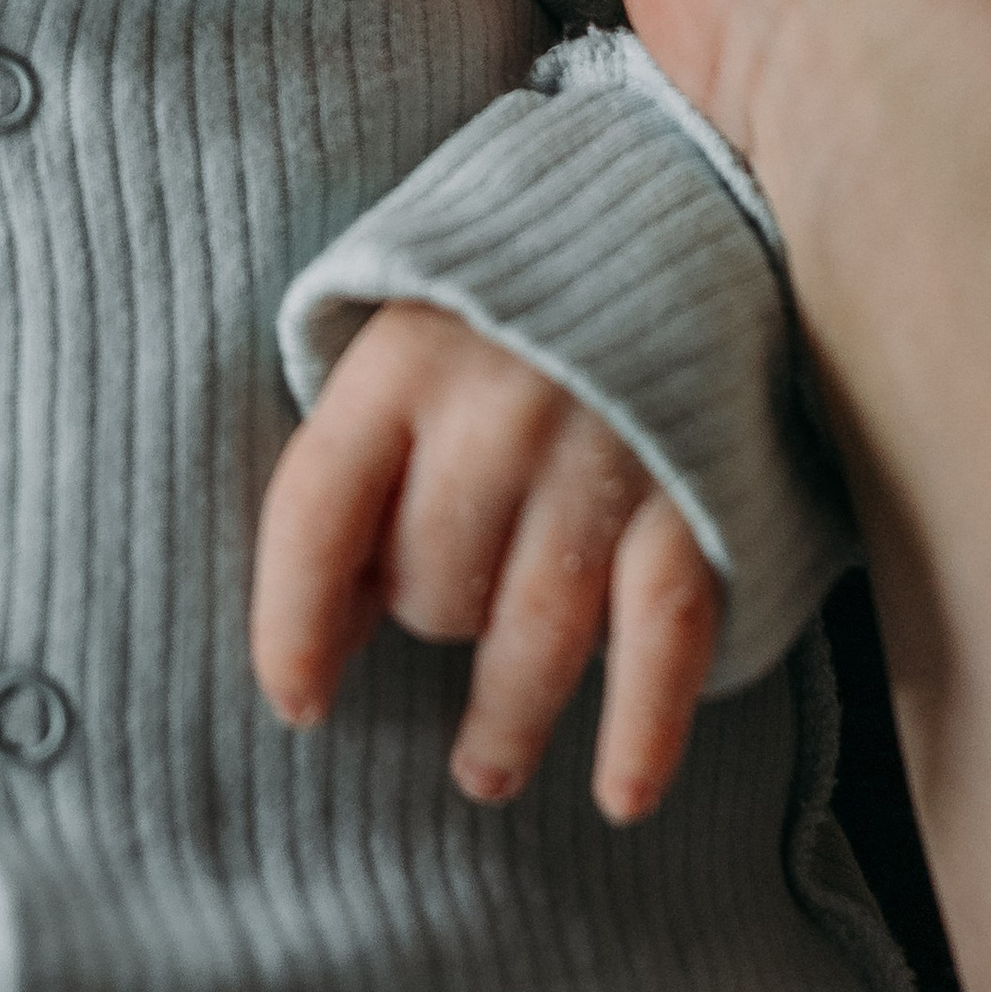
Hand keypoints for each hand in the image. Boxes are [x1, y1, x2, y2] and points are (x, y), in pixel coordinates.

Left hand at [251, 301, 720, 823]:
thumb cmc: (515, 286)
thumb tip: (339, 609)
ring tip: (484, 770)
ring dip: (506, 719)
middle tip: (439, 619)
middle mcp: (498, 408)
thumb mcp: (409, 318)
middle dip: (424, 618)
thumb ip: (367, 440)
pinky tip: (620, 794)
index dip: (292, 626)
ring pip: (533, 633)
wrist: (688, 197)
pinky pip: (664, 637)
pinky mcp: (698, 492)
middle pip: (430, 584)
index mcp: (403, 357)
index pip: (315, 515)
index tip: (297, 703)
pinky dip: (644, 726)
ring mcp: (606, 454)